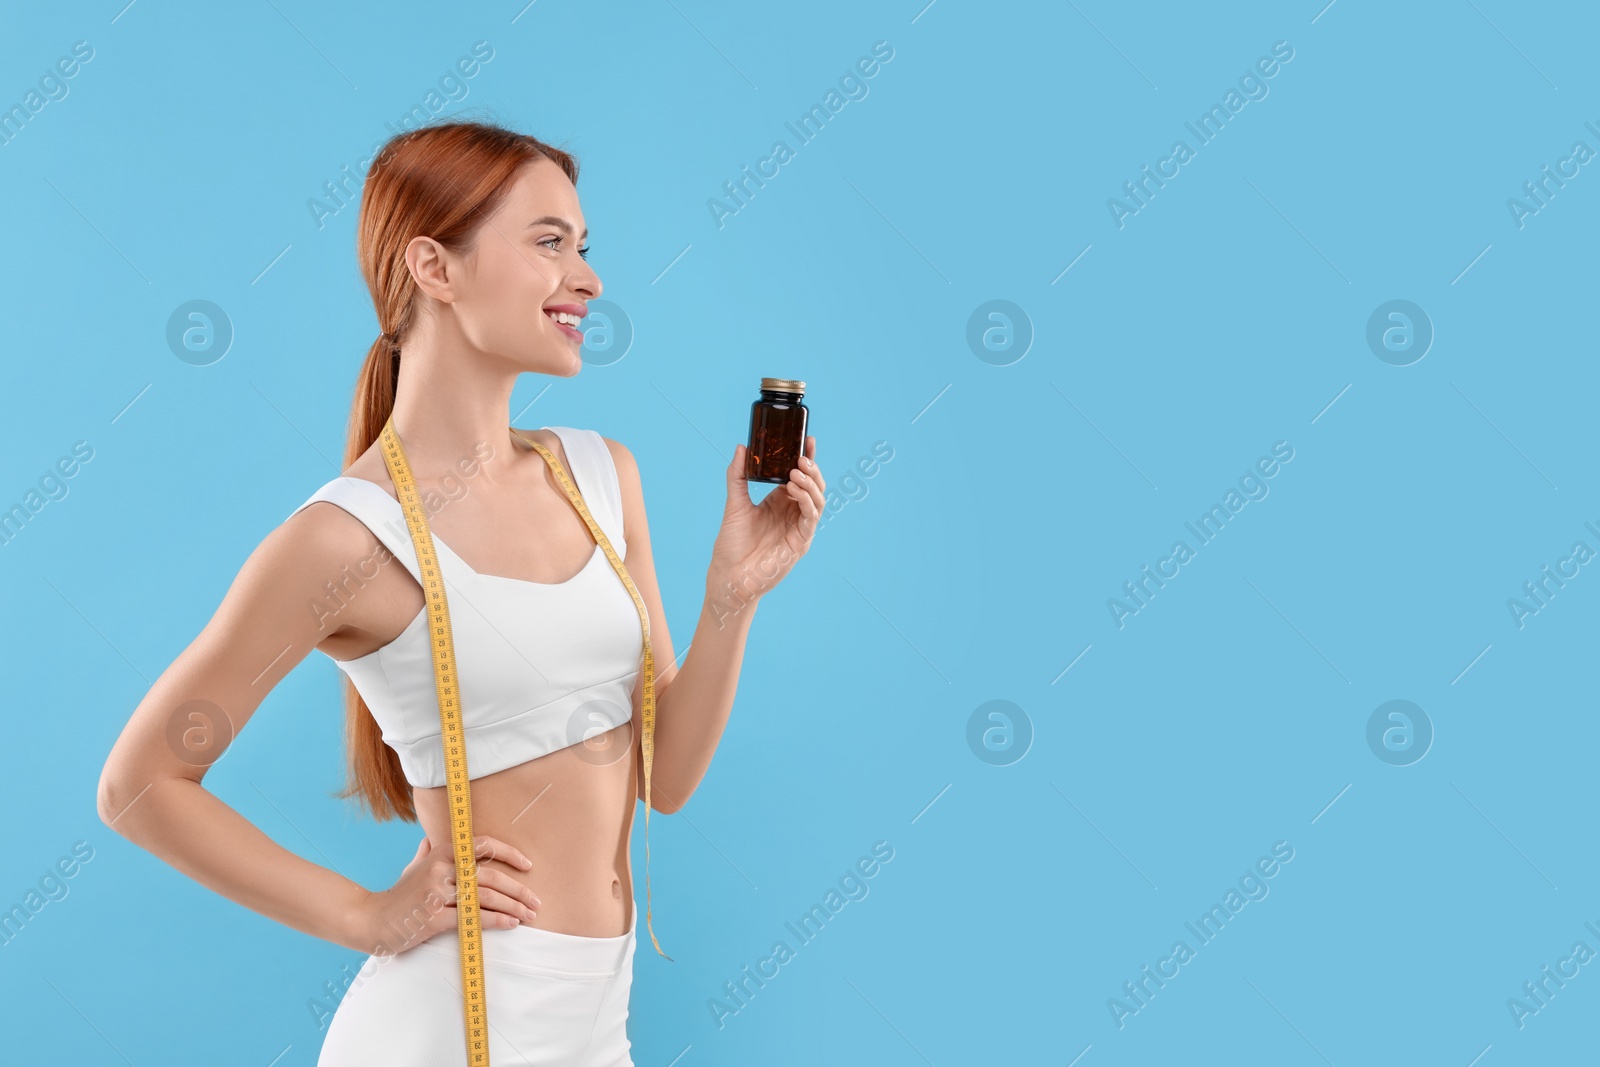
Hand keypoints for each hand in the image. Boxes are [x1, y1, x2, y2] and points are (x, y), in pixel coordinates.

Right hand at [353, 834, 540, 954]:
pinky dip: (495, 920)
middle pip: (490, 876)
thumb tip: (433, 838)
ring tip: (529, 916)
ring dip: (513, 907)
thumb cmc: (398, 895)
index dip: (510, 854)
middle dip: (518, 890)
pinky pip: (472, 918)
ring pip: (485, 897)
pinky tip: (510, 924)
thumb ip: (428, 852)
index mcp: (441, 853)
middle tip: (536, 902)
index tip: (528, 865)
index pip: (483, 846)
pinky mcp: (434, 918)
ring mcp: (437, 894)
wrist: (370, 920)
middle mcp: (441, 870)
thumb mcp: (413, 868)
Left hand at [710, 435, 823, 598]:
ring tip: (795, 473)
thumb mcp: (734, 503)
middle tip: (801, 457)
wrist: (729, 574)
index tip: (807, 439)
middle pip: (813, 485)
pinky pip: (812, 517)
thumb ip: (738, 475)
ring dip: (810, 483)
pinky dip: (807, 501)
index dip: (806, 457)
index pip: (798, 475)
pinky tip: (794, 490)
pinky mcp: (801, 541)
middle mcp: (792, 512)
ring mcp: (798, 526)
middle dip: (811, 468)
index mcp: (779, 501)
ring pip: (817, 499)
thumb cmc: (731, 543)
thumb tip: (742, 447)